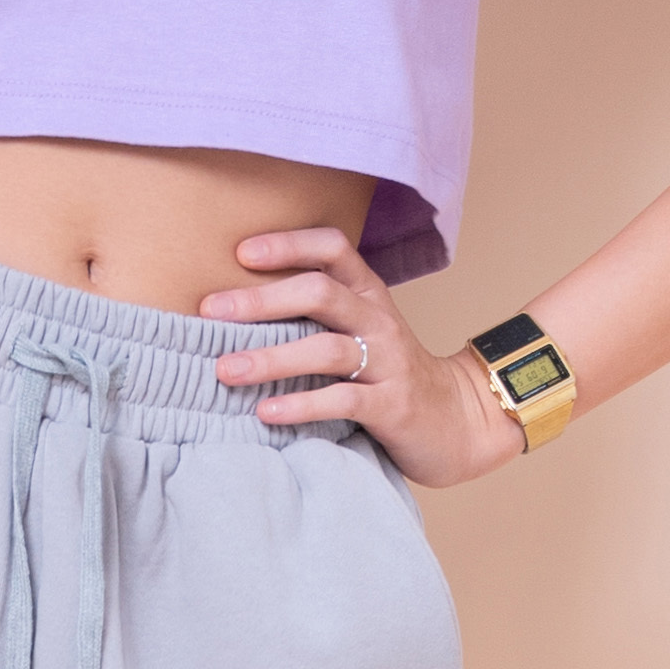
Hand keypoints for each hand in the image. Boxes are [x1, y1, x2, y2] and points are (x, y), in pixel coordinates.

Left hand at [199, 223, 534, 489]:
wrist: (460, 423)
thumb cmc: (390, 375)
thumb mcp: (360, 332)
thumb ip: (315, 316)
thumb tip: (233, 307)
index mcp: (369, 295)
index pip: (333, 249)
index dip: (288, 244)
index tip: (240, 253)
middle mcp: (379, 321)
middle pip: (321, 293)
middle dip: (261, 300)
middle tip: (210, 311)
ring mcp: (389, 363)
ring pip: (327, 349)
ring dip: (271, 358)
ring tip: (224, 370)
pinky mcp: (393, 406)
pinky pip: (344, 400)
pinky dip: (302, 404)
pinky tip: (266, 412)